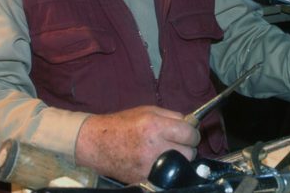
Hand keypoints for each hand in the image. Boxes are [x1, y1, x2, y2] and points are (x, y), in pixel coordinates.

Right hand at [75, 105, 200, 183]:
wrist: (97, 143)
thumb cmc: (123, 123)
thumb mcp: (148, 111)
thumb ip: (172, 116)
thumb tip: (191, 124)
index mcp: (155, 126)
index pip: (190, 134)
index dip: (192, 133)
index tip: (189, 133)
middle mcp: (154, 147)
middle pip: (189, 153)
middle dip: (187, 147)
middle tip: (177, 142)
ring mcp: (149, 166)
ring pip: (180, 166)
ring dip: (179, 159)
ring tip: (167, 151)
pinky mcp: (145, 178)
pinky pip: (167, 175)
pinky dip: (166, 169)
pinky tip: (157, 160)